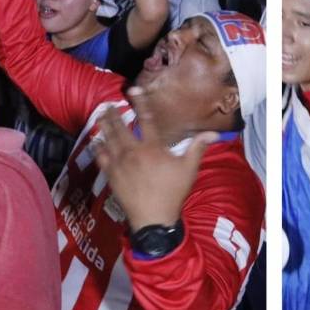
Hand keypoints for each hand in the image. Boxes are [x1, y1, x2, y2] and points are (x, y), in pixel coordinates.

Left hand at [92, 87, 217, 229]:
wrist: (153, 219)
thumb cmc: (173, 193)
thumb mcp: (188, 169)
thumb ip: (197, 148)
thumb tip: (213, 134)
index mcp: (153, 148)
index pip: (146, 119)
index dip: (139, 103)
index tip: (132, 91)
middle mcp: (133, 152)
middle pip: (120, 127)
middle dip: (113, 114)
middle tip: (108, 104)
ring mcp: (120, 164)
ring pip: (108, 140)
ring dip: (104, 127)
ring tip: (100, 117)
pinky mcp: (111, 176)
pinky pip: (101, 157)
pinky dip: (98, 148)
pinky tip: (95, 142)